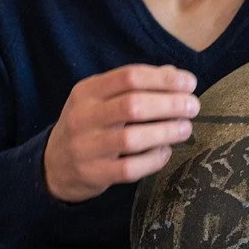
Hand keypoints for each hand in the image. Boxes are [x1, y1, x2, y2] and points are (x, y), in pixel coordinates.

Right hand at [43, 64, 199, 202]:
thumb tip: (175, 75)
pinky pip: (130, 168)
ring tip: (185, 128)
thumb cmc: (90, 126)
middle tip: (193, 107)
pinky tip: (166, 151)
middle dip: (170, 104)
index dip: (163, 79)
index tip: (189, 83)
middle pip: (132, 105)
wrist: (54, 165)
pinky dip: (154, 159)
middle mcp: (83, 116)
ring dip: (165, 132)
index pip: (129, 76)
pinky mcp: (94, 173)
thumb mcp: (101, 99)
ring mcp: (86, 147)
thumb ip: (135, 86)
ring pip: (131, 138)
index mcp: (87, 91)